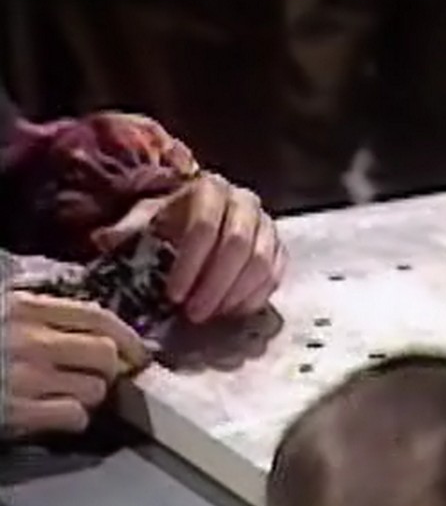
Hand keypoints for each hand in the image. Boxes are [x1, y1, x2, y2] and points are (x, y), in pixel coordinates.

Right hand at [1, 291, 149, 437]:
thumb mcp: (2, 316)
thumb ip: (42, 318)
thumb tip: (96, 333)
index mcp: (24, 308)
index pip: (97, 317)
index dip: (127, 338)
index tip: (139, 353)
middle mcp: (29, 339)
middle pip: (106, 354)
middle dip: (110, 371)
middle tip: (97, 379)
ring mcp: (25, 376)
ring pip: (95, 388)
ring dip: (89, 398)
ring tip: (63, 397)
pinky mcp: (17, 411)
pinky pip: (74, 415)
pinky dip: (71, 419)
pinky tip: (51, 415)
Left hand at [91, 172, 286, 323]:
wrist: (204, 219)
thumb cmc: (171, 221)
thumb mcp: (146, 219)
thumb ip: (128, 230)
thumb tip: (104, 240)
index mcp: (210, 188)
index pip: (204, 225)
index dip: (189, 263)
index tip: (173, 295)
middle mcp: (245, 201)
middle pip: (237, 245)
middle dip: (213, 285)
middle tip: (193, 315)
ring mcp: (268, 226)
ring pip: (260, 263)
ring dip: (234, 295)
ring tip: (210, 316)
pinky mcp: (281, 250)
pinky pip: (275, 276)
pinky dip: (255, 298)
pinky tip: (231, 313)